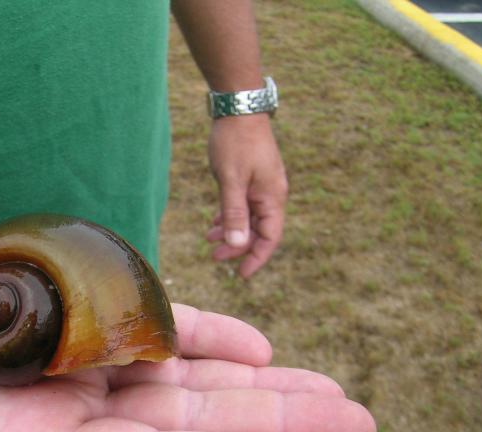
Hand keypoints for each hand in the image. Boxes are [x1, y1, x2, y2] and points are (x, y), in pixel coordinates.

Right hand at [0, 215, 374, 431]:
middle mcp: (51, 421)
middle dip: (271, 429)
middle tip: (362, 426)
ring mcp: (59, 372)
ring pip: (174, 384)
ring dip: (253, 388)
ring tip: (329, 389)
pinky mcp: (57, 321)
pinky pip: (145, 332)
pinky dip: (202, 338)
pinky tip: (257, 343)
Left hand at [206, 114, 287, 276]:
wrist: (238, 107)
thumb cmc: (235, 142)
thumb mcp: (231, 180)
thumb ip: (234, 212)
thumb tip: (237, 243)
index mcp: (272, 197)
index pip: (270, 237)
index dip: (257, 258)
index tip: (241, 274)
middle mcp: (271, 194)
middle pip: (258, 231)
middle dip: (238, 246)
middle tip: (214, 258)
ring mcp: (262, 185)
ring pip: (249, 218)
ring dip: (231, 232)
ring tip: (209, 241)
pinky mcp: (252, 177)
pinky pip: (243, 205)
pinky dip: (230, 216)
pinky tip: (215, 223)